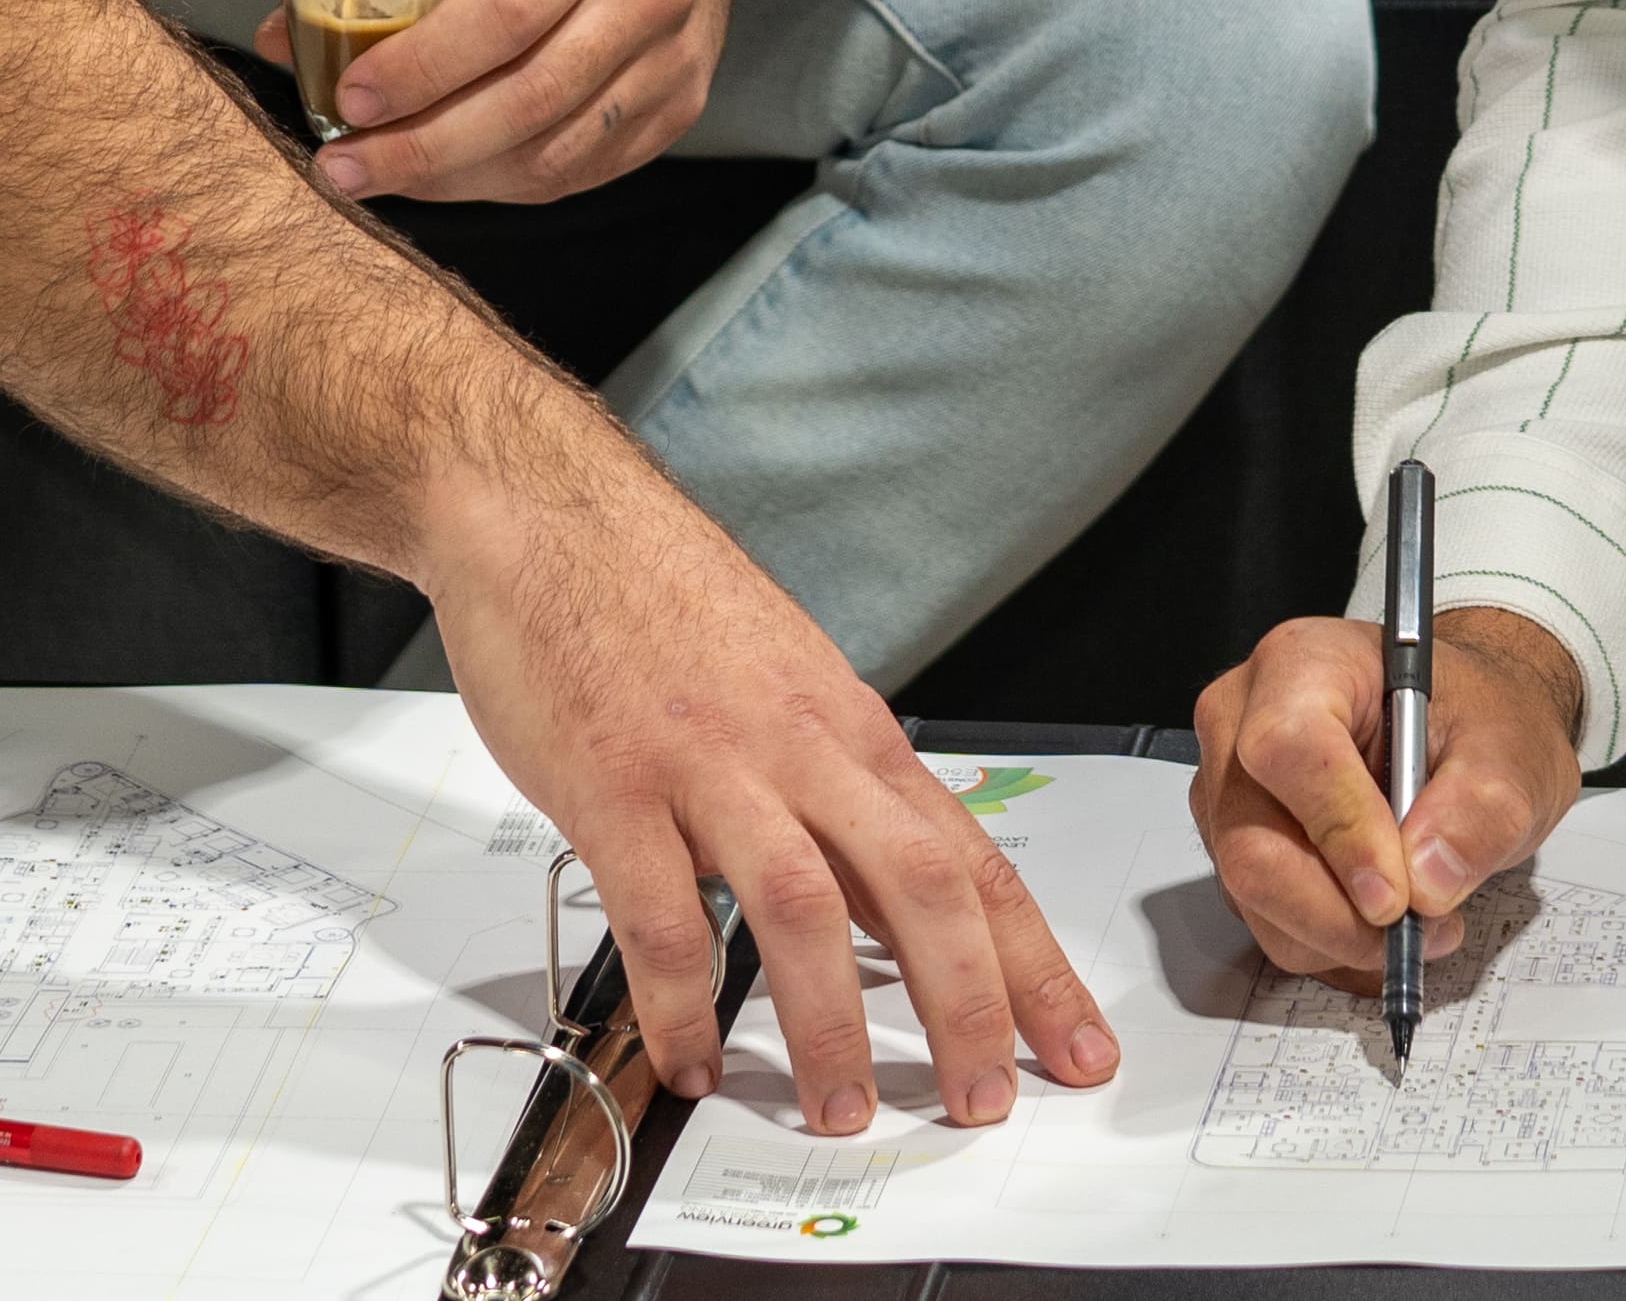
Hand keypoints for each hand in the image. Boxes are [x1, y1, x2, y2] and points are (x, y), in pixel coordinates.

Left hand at [280, 0, 753, 203]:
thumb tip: (283, 32)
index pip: (503, 14)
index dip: (420, 68)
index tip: (348, 99)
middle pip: (529, 100)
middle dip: (422, 148)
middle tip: (342, 167)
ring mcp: (675, 56)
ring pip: (558, 152)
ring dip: (457, 180)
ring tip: (381, 176)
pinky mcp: (682, 102)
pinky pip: (585, 169)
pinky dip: (507, 182)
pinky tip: (450, 174)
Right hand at [425, 470, 1114, 1131]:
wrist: (546, 512)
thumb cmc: (659, 599)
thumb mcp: (784, 680)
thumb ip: (836, 781)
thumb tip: (889, 886)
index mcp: (851, 731)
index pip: (971, 860)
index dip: (1034, 963)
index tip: (1079, 1047)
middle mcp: (801, 748)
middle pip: (921, 886)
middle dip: (969, 1007)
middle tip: (984, 1102)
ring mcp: (707, 766)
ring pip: (803, 906)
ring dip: (832, 1023)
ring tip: (841, 1113)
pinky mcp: (612, 785)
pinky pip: (661, 916)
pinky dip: (683, 1003)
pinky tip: (694, 1062)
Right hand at [1189, 609, 1586, 989]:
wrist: (1461, 726)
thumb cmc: (1472, 719)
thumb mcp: (1512, 752)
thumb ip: (1481, 810)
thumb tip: (1428, 881)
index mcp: (1304, 663)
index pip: (1289, 747)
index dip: (1340, 829)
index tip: (1398, 896)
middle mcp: (1242, 720)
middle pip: (1251, 843)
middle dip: (1338, 915)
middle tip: (1421, 930)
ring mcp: (1229, 789)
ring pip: (1253, 897)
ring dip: (1340, 938)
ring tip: (1421, 921)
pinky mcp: (1234, 845)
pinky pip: (1264, 920)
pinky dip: (1328, 945)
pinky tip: (1381, 923)